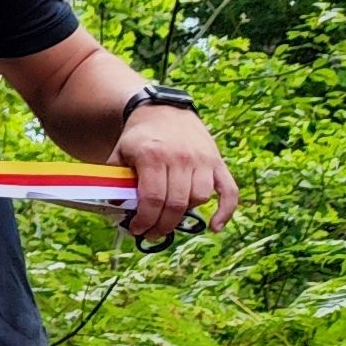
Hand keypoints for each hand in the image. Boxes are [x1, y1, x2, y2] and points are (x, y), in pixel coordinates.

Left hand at [114, 103, 237, 243]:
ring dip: (184, 216)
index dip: (145, 220)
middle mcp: (180, 158)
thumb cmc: (140, 138)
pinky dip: (225, 211)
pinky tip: (215, 227)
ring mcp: (202, 160)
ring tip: (168, 221)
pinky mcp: (217, 162)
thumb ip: (115, 180)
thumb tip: (116, 208)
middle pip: (176, 203)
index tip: (136, 229)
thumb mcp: (120, 153)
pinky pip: (229, 191)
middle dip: (161, 225)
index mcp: (153, 156)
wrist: (164, 111)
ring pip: (199, 199)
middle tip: (151, 234)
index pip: (152, 199)